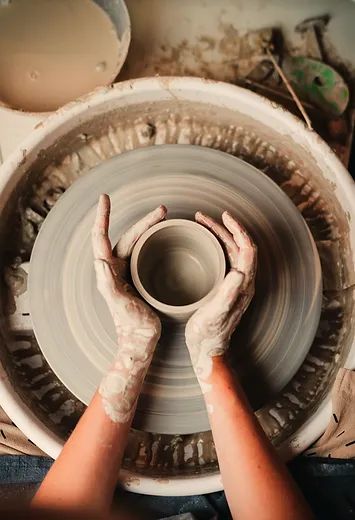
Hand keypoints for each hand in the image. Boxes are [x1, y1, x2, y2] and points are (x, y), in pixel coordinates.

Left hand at [92, 194, 166, 421]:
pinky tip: (166, 239)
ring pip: (139, 242)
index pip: (102, 237)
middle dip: (144, 221)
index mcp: (108, 271)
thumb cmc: (130, 325)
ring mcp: (128, 272)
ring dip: (150, 228)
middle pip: (128, 236)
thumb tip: (99, 260)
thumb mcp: (119, 304)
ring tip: (166, 218)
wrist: (141, 341)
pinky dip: (154, 241)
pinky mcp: (140, 278)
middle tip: (163, 210)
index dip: (103, 216)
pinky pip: (146, 253)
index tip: (105, 198)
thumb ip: (108, 284)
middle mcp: (116, 268)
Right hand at [185, 211, 256, 390]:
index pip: (247, 249)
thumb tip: (240, 272)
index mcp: (243, 285)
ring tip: (202, 225)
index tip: (224, 216)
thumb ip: (228, 293)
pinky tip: (203, 246)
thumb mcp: (216, 313)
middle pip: (239, 247)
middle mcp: (243, 283)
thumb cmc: (208, 334)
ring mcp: (234, 285)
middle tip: (206, 217)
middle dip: (226, 228)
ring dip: (220, 236)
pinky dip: (216, 247)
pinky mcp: (225, 288)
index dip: (238, 230)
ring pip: (232, 252)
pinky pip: (225, 261)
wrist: (206, 350)